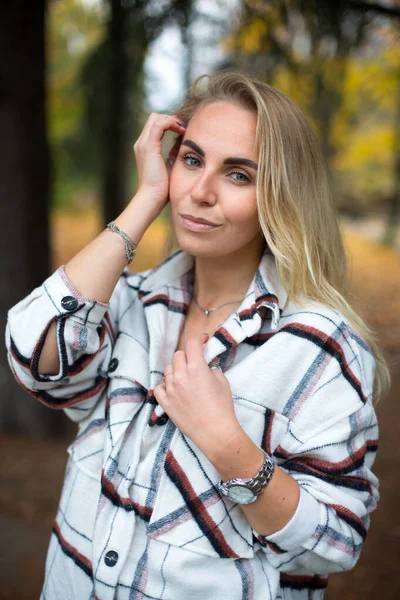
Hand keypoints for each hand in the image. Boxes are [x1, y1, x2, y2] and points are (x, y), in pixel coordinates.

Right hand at [133, 113, 185, 213]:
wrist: (151, 198)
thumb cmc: (161, 188)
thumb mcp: (169, 166)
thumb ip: (173, 154)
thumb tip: (182, 146)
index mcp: (145, 148)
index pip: (155, 125)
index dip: (170, 123)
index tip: (183, 130)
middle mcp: (141, 143)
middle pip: (155, 117)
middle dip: (171, 119)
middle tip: (185, 128)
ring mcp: (143, 144)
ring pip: (156, 117)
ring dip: (172, 120)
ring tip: (184, 128)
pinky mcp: (149, 146)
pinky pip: (159, 124)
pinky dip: (171, 123)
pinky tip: (182, 131)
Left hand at [153, 333, 242, 459]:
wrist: (215, 432)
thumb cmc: (222, 407)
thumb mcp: (223, 382)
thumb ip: (212, 369)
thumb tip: (207, 364)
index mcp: (196, 368)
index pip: (192, 344)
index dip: (199, 340)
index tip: (203, 341)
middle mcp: (180, 376)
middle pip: (178, 355)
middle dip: (188, 355)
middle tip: (195, 362)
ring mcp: (170, 390)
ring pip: (168, 370)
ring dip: (176, 370)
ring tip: (185, 378)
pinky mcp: (165, 403)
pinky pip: (159, 387)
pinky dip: (165, 385)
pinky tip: (174, 389)